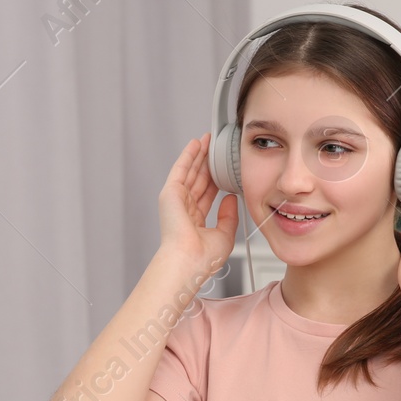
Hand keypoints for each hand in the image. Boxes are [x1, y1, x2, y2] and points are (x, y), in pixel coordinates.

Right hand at [157, 132, 237, 274]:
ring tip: (207, 140)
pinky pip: (181, 169)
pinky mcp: (170, 193)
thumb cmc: (203, 257)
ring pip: (190, 172)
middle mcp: (184, 210)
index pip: (207, 194)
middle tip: (215, 147)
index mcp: (194, 221)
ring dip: (198, 155)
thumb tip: (230, 198)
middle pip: (198, 180)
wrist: (188, 260)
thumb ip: (228, 216)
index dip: (215, 179)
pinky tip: (196, 144)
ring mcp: (176, 200)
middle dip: (206, 163)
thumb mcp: (224, 235)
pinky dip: (188, 155)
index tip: (224, 168)